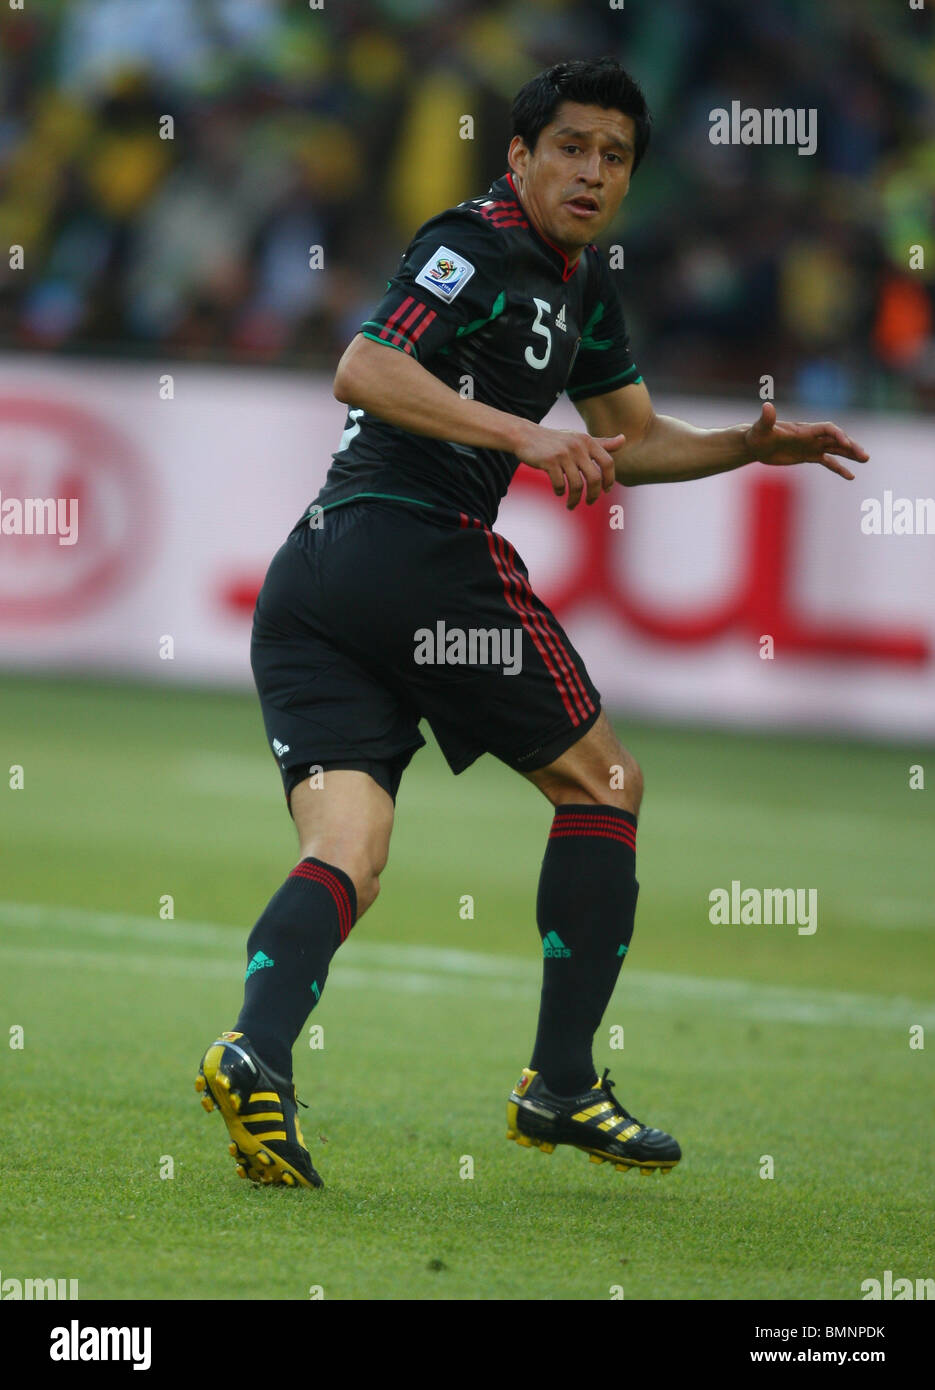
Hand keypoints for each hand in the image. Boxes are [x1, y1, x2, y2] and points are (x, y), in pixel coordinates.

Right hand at [512, 422, 625, 508]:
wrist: (526, 436)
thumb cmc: (556, 440)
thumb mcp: (579, 439)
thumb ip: (601, 443)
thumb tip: (623, 439)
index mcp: (588, 441)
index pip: (608, 463)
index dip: (609, 480)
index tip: (605, 491)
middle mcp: (578, 446)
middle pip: (595, 477)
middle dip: (594, 494)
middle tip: (589, 502)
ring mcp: (563, 454)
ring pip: (577, 484)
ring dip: (575, 499)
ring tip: (571, 505)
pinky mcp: (549, 461)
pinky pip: (560, 484)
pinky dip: (560, 492)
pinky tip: (559, 492)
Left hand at [744, 402, 868, 479]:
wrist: (754, 444)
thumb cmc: (757, 435)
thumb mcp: (761, 428)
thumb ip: (767, 418)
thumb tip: (767, 406)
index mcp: (805, 429)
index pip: (827, 429)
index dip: (837, 434)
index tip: (846, 444)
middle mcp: (812, 436)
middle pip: (837, 439)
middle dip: (851, 446)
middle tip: (864, 456)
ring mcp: (811, 446)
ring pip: (836, 449)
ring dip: (851, 454)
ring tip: (865, 460)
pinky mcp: (808, 456)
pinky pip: (828, 462)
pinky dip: (839, 468)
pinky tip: (851, 476)